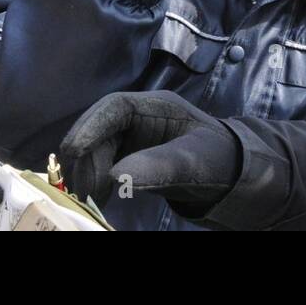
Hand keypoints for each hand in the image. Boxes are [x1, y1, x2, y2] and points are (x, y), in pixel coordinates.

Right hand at [58, 91, 240, 214]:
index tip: (74, 149)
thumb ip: (159, 167)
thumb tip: (116, 178)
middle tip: (87, 191)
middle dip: (88, 159)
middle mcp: (139, 118)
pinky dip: (95, 180)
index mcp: (157, 106)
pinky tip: (98, 198)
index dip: (91, 124)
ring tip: (91, 198)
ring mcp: (131, 138)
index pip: (115, 107)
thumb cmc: (218, 159)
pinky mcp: (128, 158)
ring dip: (88, 172)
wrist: (232, 175)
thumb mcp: (193, 162)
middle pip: (100, 131)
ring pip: (96, 150)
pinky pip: (102, 165)